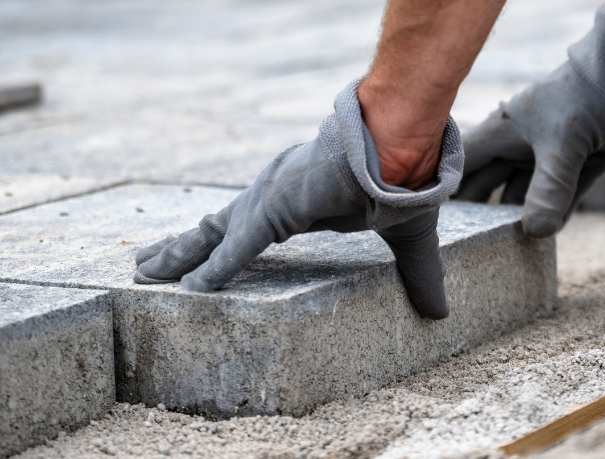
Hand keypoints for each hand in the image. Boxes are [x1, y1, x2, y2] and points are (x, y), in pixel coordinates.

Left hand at [134, 80, 463, 319]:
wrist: (405, 147)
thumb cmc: (403, 180)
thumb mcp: (404, 242)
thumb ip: (415, 276)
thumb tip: (440, 311)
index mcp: (299, 201)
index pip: (249, 227)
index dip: (223, 244)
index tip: (202, 258)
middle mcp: (273, 197)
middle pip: (216, 227)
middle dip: (183, 248)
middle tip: (148, 264)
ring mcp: (270, 201)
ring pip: (213, 234)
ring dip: (179, 255)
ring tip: (143, 271)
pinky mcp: (275, 208)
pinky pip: (238, 246)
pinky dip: (215, 268)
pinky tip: (190, 292)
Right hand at [454, 7, 604, 237]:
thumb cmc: (587, 97)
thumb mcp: (562, 144)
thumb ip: (548, 190)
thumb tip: (536, 233)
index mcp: (501, 131)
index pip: (461, 164)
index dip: (445, 189)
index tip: (433, 222)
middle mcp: (517, 146)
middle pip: (486, 186)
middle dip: (478, 213)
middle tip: (467, 247)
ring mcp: (548, 158)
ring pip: (523, 196)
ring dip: (518, 220)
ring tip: (503, 252)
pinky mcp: (579, 166)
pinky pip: (559, 199)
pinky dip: (554, 217)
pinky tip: (545, 239)